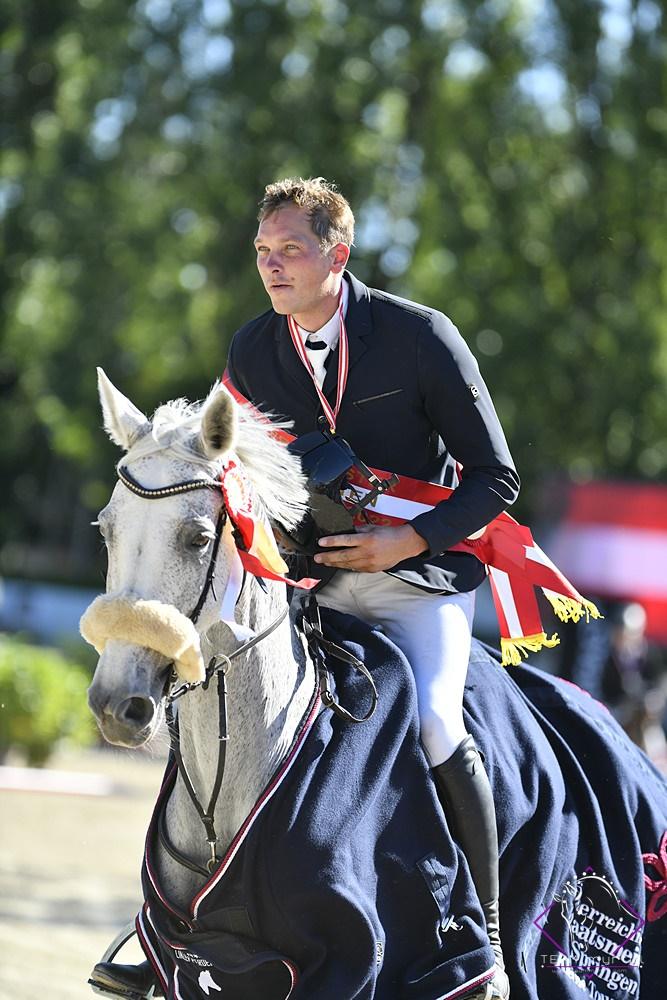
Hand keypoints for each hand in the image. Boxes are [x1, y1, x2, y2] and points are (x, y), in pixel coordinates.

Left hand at [313, 524, 428, 573]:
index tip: (321, 543)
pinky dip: (346, 566)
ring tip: (325, 561)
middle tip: (317, 558)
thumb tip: (344, 533)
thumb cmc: (389, 535)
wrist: (404, 545)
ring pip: (347, 564)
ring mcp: (369, 562)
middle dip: (328, 557)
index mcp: (367, 539)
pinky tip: (339, 564)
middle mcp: (367, 552)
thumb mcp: (371, 528)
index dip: (331, 542)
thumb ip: (357, 531)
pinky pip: (355, 568)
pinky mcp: (372, 569)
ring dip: (335, 563)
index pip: (345, 540)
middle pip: (343, 556)